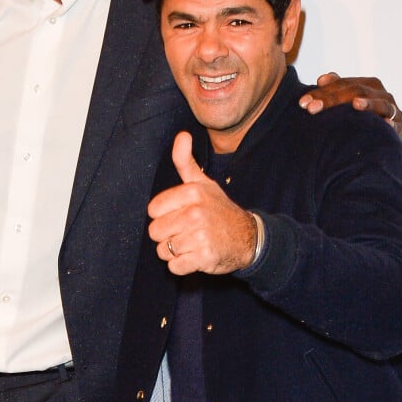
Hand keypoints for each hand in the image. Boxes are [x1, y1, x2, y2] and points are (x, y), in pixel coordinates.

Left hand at [147, 131, 256, 274]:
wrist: (248, 238)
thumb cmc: (219, 209)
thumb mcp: (203, 183)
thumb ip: (185, 161)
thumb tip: (182, 135)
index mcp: (192, 192)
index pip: (153, 210)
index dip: (164, 215)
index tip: (180, 214)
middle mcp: (196, 212)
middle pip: (155, 231)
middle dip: (167, 235)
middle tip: (187, 231)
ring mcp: (200, 236)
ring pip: (163, 250)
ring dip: (175, 251)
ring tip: (193, 243)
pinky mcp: (204, 258)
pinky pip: (175, 266)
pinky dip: (182, 265)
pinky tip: (196, 256)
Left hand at [299, 72, 401, 150]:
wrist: (393, 134)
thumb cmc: (367, 115)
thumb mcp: (351, 100)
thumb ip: (337, 89)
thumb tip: (322, 78)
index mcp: (367, 85)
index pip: (341, 84)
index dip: (321, 92)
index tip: (303, 102)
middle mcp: (380, 94)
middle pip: (355, 91)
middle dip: (332, 99)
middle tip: (312, 108)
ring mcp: (392, 110)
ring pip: (379, 103)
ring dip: (367, 104)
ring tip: (355, 104)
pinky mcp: (400, 127)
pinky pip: (396, 125)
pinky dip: (391, 124)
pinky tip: (385, 124)